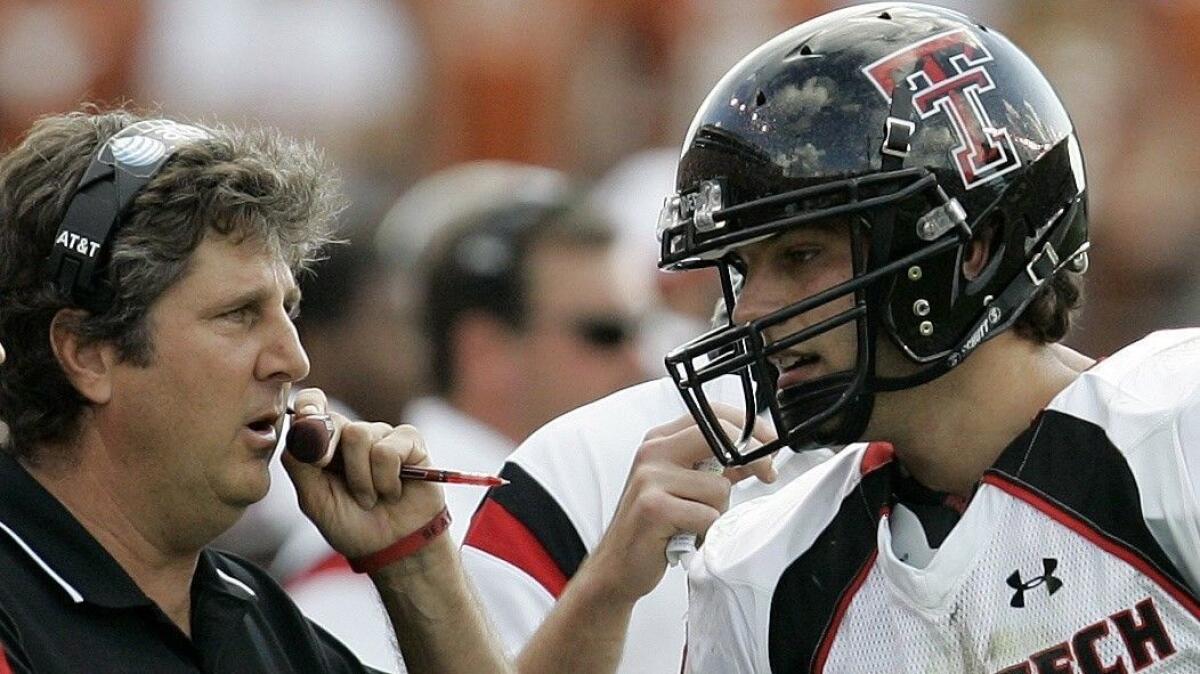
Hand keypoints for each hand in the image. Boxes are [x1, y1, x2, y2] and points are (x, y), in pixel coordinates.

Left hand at [281, 388, 445, 559]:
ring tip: (371, 499)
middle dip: (330, 455)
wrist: (392, 547)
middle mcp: (352, 435)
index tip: (306, 417)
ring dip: (362, 479)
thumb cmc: (351, 524)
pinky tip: (393, 492)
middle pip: (333, 421)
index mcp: (325, 444)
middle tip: (343, 489)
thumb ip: (300, 465)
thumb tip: (297, 430)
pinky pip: (388, 449)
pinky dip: (386, 479)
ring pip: (360, 435)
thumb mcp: (315, 500)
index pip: (312, 405)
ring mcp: (382, 435)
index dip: (308, 406)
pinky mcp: (409, 442)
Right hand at [582, 404, 776, 603]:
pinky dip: (706, 532)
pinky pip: (706, 516)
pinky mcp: (653, 507)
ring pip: (719, 486)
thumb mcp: (685, 486)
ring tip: (696, 524)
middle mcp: (652, 452)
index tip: (771, 443)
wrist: (616, 564)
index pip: (711, 414)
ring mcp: (650, 478)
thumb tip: (757, 456)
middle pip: (717, 436)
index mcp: (660, 440)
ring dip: (718, 512)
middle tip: (767, 474)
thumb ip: (718, 467)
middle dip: (752, 457)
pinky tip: (687, 537)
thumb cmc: (653, 525)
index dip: (748, 425)